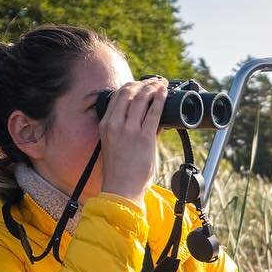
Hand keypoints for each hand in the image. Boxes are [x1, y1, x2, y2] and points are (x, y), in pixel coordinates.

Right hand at [99, 77, 166, 199]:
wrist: (121, 189)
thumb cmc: (120, 171)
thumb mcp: (116, 145)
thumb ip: (128, 130)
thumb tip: (150, 119)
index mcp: (105, 125)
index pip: (117, 96)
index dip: (131, 85)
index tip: (142, 84)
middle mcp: (114, 124)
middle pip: (128, 92)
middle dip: (144, 83)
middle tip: (155, 82)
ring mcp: (129, 130)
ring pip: (141, 98)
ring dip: (153, 88)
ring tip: (162, 85)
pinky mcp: (143, 137)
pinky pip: (154, 112)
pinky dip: (160, 99)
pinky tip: (165, 93)